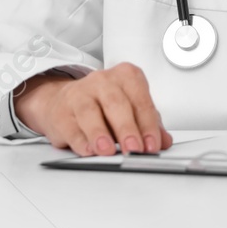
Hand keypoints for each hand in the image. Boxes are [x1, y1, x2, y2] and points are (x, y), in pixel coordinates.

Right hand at [13, 62, 173, 156]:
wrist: (64, 101)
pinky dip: (80, 141)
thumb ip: (149, 123)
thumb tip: (164, 141)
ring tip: (108, 150)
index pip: (141, 100)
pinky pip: (71, 127)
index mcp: (126, 77)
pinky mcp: (61, 112)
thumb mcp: (131, 108)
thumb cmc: (103, 104)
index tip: (152, 145)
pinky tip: (88, 150)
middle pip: (116, 104)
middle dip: (127, 128)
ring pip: (90, 112)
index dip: (148, 125)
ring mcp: (80, 94)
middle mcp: (103, 81)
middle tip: (134, 149)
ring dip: (100, 133)